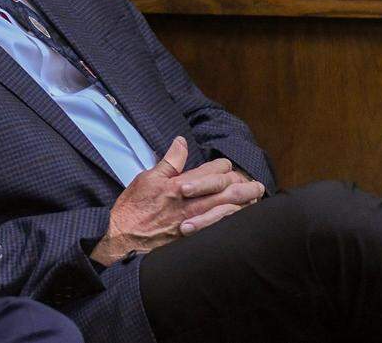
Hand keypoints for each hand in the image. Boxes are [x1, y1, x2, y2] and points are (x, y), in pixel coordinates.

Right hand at [89, 137, 264, 265]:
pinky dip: (234, 221)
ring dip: (245, 203)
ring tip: (256, 200)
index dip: (223, 167)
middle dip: (245, 185)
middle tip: (256, 185)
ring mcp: (196, 221)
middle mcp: (192, 202)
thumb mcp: (147, 178)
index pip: (214, 170)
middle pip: (229, 189)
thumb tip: (181, 141)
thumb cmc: (133, 208)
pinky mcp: (195, 237)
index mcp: (181, 185)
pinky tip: (240, 220)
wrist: (125, 240)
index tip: (225, 168)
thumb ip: (169, 161)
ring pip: (230, 209)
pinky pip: (222, 227)